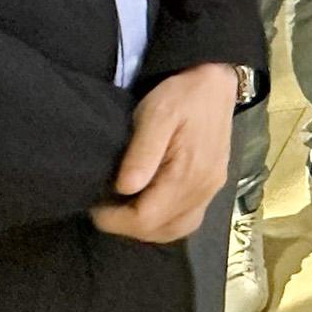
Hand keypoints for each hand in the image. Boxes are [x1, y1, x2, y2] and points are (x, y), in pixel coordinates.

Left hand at [90, 62, 237, 242]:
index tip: (94, 205)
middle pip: (161, 230)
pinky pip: (188, 219)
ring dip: (147, 227)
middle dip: (128, 226)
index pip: (147, 218)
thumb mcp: (156, 114)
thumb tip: (125, 188)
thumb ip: (142, 152)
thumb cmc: (182, 94)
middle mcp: (204, 189)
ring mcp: (211, 189)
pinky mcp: (213, 184)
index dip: (115, 220)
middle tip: (106, 207)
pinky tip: (149, 205)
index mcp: (189, 173)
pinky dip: (165, 222)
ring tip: (125, 208)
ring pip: (176, 230)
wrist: (216, 81)